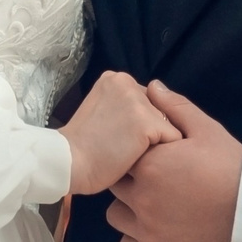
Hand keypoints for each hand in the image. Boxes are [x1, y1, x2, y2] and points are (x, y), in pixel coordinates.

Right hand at [59, 71, 181, 196]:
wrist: (68, 162)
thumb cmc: (83, 145)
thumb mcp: (102, 111)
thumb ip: (124, 106)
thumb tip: (152, 114)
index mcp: (115, 79)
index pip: (146, 100)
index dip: (137, 123)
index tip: (117, 135)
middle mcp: (128, 82)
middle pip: (159, 110)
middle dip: (149, 130)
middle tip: (121, 144)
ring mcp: (138, 101)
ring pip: (167, 125)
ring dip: (155, 142)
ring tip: (128, 152)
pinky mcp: (148, 123)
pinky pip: (173, 140)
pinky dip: (162, 155)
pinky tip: (137, 158)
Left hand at [104, 82, 241, 241]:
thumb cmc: (232, 168)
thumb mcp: (207, 130)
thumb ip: (175, 108)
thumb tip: (151, 86)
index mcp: (148, 165)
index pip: (121, 154)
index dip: (134, 154)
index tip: (153, 156)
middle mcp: (141, 198)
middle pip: (116, 183)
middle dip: (131, 179)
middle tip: (157, 179)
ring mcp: (147, 229)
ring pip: (116, 215)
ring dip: (129, 209)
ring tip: (155, 204)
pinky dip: (136, 239)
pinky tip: (155, 228)